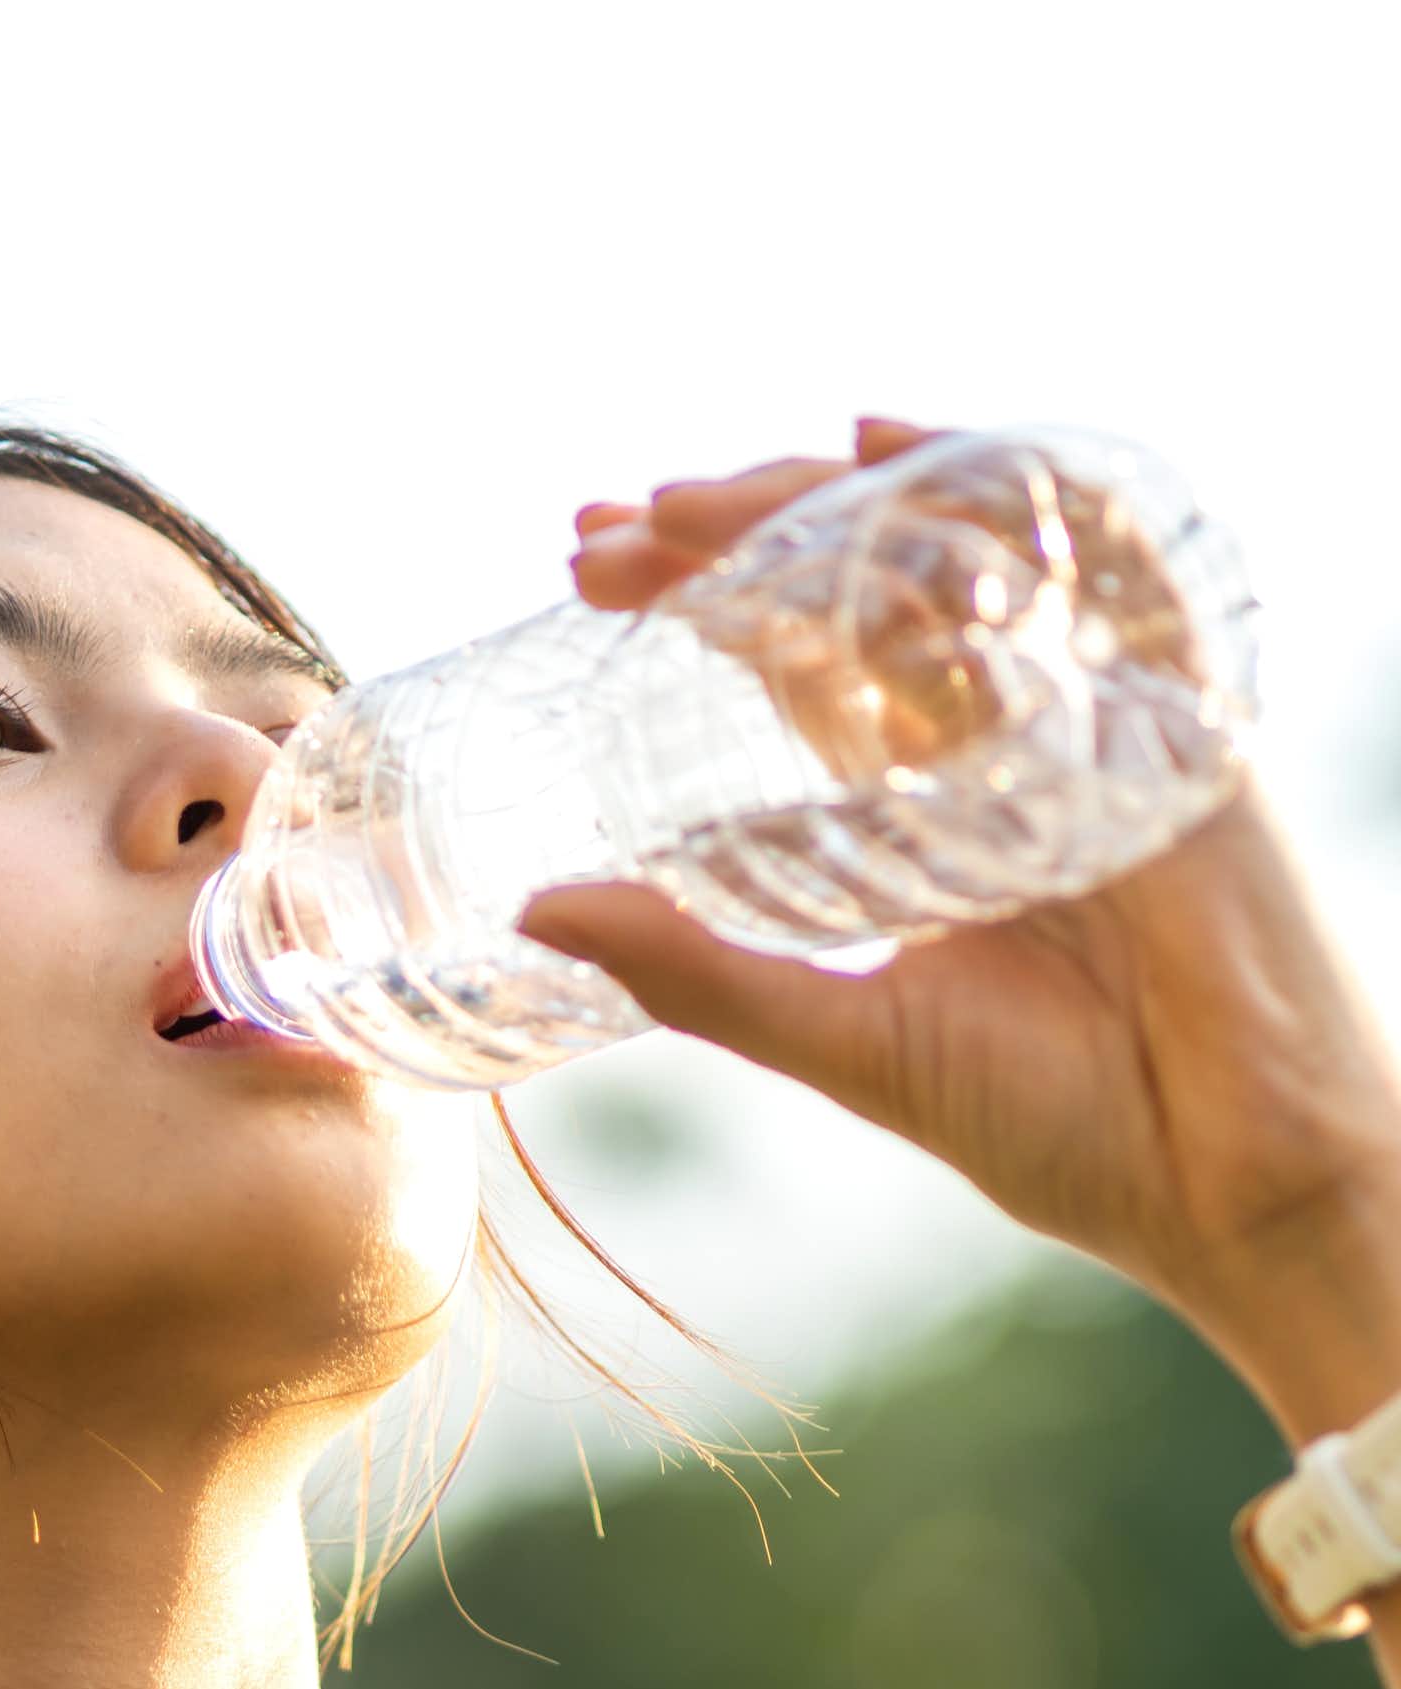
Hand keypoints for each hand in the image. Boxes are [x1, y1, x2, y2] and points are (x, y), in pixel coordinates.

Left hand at [520, 417, 1400, 1374]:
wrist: (1219, 1182)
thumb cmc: (1058, 1122)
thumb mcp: (839, 1036)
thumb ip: (696, 972)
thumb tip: (531, 909)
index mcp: (925, 798)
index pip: (800, 653)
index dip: (701, 597)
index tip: (582, 574)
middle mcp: (1000, 735)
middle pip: (859, 582)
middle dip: (730, 536)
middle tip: (601, 533)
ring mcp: (1089, 712)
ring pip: (951, 549)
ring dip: (816, 506)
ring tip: (685, 507)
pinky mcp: (1173, 713)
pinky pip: (1095, 553)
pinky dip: (999, 483)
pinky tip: (882, 444)